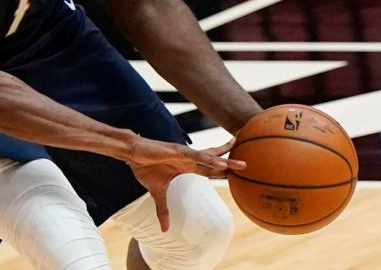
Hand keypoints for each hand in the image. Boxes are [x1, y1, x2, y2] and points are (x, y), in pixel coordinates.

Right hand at [128, 137, 244, 231]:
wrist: (133, 154)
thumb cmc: (145, 168)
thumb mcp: (157, 193)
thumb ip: (163, 210)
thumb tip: (164, 229)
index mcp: (186, 166)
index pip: (208, 169)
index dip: (221, 171)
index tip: (235, 174)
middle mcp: (189, 158)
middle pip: (214, 160)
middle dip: (230, 162)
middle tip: (247, 164)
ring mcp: (186, 154)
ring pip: (211, 157)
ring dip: (227, 160)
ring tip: (242, 164)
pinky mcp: (179, 151)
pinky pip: (198, 156)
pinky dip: (210, 159)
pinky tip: (222, 162)